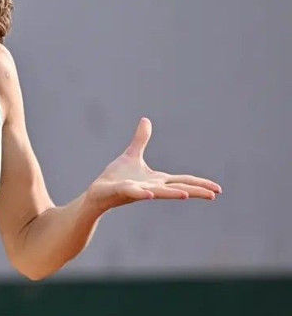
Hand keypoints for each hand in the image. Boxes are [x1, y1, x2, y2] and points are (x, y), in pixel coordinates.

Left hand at [86, 118, 221, 213]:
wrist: (98, 192)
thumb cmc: (116, 177)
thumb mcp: (132, 155)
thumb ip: (141, 139)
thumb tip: (146, 120)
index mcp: (157, 180)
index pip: (183, 181)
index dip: (200, 184)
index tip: (218, 189)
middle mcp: (152, 187)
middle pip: (177, 188)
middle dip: (195, 191)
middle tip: (214, 195)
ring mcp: (139, 191)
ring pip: (158, 192)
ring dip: (172, 193)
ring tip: (187, 195)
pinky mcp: (123, 192)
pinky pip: (135, 193)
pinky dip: (143, 194)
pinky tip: (151, 195)